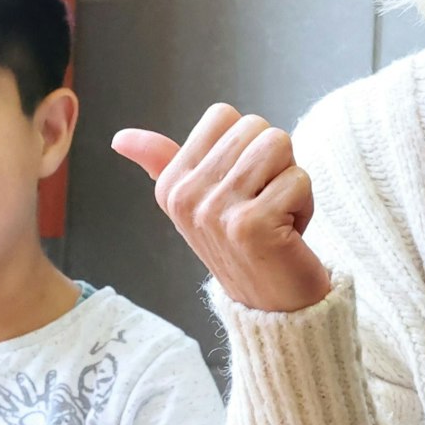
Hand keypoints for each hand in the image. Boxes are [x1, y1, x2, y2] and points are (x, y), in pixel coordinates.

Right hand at [114, 104, 331, 312]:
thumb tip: (120, 138)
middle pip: (256, 127)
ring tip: (276, 216)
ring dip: (292, 182)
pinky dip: (305, 205)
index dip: (246, 146)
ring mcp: (216, 211)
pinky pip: (298, 179)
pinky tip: (287, 234)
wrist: (271, 309)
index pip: (223, 115)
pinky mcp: (251, 225)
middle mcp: (185, 196)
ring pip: (279, 145)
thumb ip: (163, 161)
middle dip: (274, 163)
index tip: (243, 189)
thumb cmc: (242, 245)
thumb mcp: (197, 202)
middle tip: (263, 206)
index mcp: (170, 184)